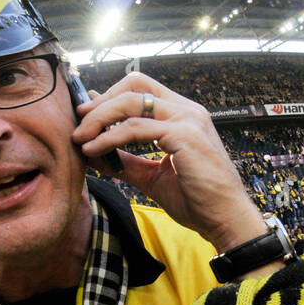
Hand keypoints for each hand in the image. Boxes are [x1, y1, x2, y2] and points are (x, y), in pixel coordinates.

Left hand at [72, 71, 267, 252]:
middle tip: (78, 120)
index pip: (141, 89)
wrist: (224, 219)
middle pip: (134, 85)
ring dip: (99, 119)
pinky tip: (94, 149)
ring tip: (80, 138)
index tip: (86, 113)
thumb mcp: (153, 177)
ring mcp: (187, 119)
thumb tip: (94, 154)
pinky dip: (109, 137)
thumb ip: (127, 163)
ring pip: (131, 103)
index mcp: (182, 115)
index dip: (110, 96)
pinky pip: (135, 129)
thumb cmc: (196, 200)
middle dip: (102, 101)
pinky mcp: (184, 135)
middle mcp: (186, 110)